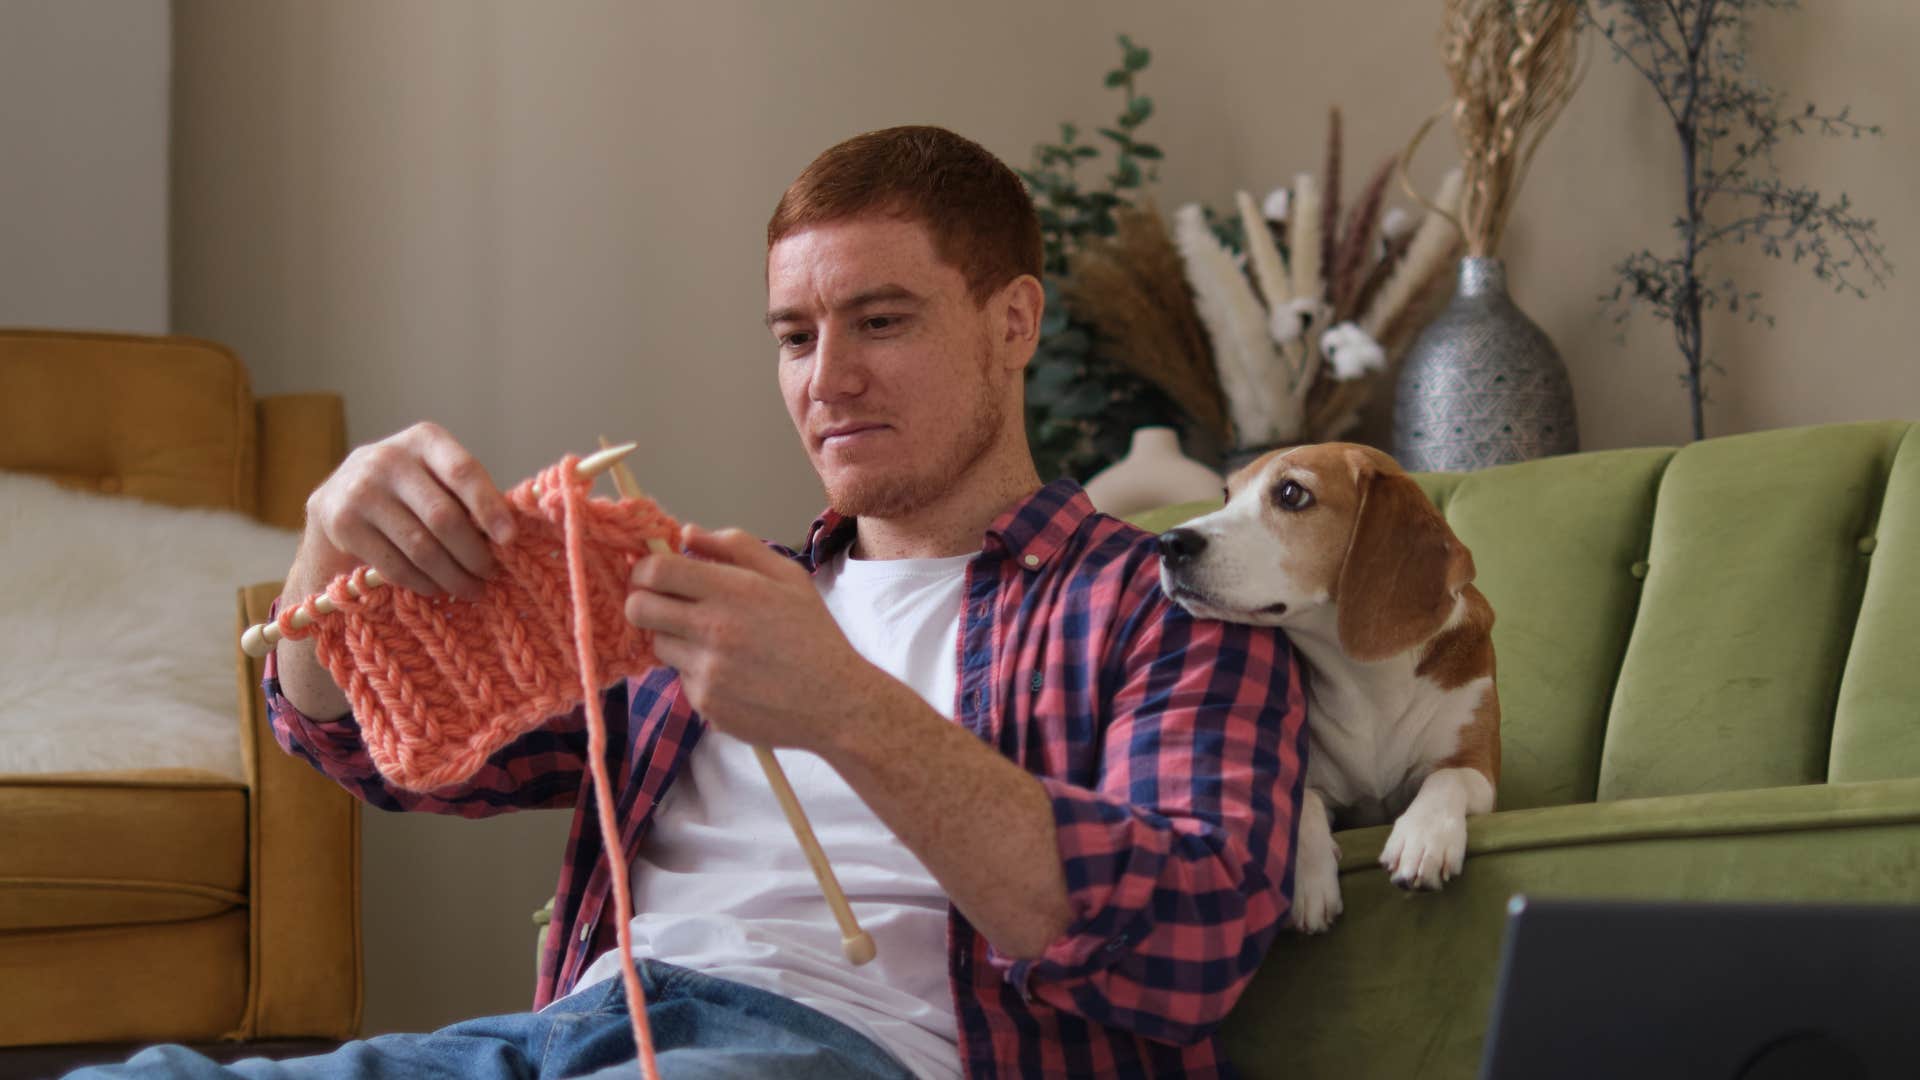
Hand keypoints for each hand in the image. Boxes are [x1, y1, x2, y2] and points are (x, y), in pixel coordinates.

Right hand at [295, 421, 515, 601]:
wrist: (336, 501)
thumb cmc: (408, 491)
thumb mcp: (436, 477)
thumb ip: (467, 495)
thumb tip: (507, 536)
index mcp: (425, 440)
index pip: (463, 472)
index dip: (489, 507)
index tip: (510, 539)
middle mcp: (389, 458)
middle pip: (443, 516)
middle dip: (473, 553)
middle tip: (490, 574)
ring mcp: (361, 490)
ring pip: (420, 546)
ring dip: (452, 575)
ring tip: (472, 589)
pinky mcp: (342, 523)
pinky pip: (394, 564)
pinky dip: (422, 583)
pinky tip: (438, 589)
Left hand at [623, 525, 877, 751]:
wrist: (835, 701)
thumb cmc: (813, 633)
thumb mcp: (787, 576)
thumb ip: (736, 546)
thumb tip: (688, 533)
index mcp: (733, 591)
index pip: (656, 571)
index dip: (643, 568)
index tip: (652, 573)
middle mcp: (713, 630)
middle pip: (640, 608)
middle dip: (643, 602)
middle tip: (664, 604)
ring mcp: (706, 669)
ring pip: (658, 644)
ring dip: (674, 638)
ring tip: (713, 641)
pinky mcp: (705, 702)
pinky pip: (680, 678)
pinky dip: (696, 671)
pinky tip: (731, 672)